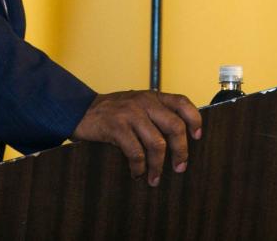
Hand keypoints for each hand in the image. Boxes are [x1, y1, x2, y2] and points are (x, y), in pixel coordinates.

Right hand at [71, 90, 202, 185]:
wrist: (79, 109)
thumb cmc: (112, 111)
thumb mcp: (136, 104)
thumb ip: (154, 113)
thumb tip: (179, 138)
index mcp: (152, 96)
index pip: (182, 102)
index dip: (194, 119)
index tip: (197, 137)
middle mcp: (144, 102)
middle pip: (175, 126)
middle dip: (181, 150)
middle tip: (180, 167)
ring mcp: (130, 114)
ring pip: (157, 143)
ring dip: (158, 166)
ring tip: (155, 179)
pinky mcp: (116, 127)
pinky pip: (135, 152)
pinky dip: (138, 167)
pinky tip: (136, 173)